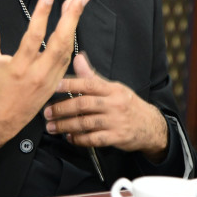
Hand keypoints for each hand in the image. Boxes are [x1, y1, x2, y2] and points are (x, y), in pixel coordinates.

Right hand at [0, 0, 91, 155]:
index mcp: (18, 68)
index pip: (34, 36)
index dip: (42, 13)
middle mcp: (37, 75)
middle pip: (60, 42)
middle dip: (73, 17)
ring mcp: (49, 81)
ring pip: (67, 50)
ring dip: (73, 26)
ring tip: (76, 5)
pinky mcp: (54, 85)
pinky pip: (66, 61)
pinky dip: (70, 42)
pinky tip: (70, 27)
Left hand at [43, 53, 168, 160]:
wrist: (150, 126)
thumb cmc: (127, 104)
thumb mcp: (113, 87)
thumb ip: (92, 76)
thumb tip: (78, 58)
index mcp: (112, 89)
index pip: (88, 83)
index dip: (70, 84)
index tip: (53, 86)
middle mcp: (114, 104)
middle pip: (84, 104)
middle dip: (62, 108)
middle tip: (47, 112)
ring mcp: (116, 122)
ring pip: (86, 123)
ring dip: (66, 125)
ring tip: (52, 127)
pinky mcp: (117, 138)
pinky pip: (94, 139)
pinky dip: (79, 139)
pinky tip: (69, 137)